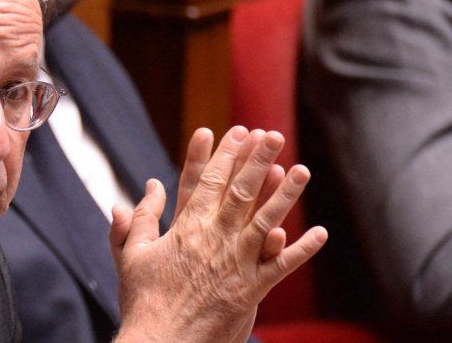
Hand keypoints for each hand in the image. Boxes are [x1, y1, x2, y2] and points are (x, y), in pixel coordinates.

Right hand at [110, 127, 326, 341]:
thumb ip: (140, 217)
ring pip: (266, 221)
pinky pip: (281, 267)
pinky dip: (301, 250)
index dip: (223, 155)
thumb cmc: (143, 299)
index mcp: (185, 228)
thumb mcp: (132, 253)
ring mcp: (234, 263)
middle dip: (257, 160)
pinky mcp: (251, 290)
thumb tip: (149, 185)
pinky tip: (320, 233)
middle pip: (239, 192)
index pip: (207, 182)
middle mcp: (213, 239)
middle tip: (272, 135)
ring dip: (285, 194)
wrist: (160, 341)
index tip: (235, 131)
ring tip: (301, 169)